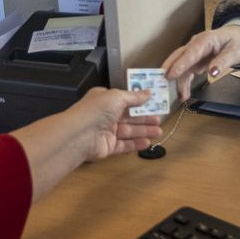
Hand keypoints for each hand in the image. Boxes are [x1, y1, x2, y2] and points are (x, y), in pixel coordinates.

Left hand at [10, 88, 162, 200]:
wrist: (79, 135)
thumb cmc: (97, 111)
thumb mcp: (117, 96)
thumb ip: (134, 96)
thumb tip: (148, 92)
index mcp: (105, 100)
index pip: (125, 100)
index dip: (141, 102)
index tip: (155, 104)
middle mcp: (105, 115)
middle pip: (129, 117)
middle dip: (145, 118)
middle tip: (160, 120)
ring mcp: (106, 132)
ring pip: (128, 131)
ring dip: (144, 131)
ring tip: (159, 132)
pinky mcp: (107, 147)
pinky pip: (124, 145)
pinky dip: (136, 143)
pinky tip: (147, 143)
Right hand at [161, 25, 239, 102]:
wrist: (239, 37)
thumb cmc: (237, 41)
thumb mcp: (235, 51)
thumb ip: (223, 61)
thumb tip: (213, 72)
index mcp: (205, 40)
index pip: (191, 52)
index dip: (180, 64)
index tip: (171, 74)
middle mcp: (196, 45)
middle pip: (179, 57)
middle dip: (170, 70)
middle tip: (162, 84)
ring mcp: (194, 53)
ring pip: (181, 67)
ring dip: (178, 82)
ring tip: (180, 96)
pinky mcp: (195, 61)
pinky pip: (186, 72)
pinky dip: (183, 83)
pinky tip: (183, 94)